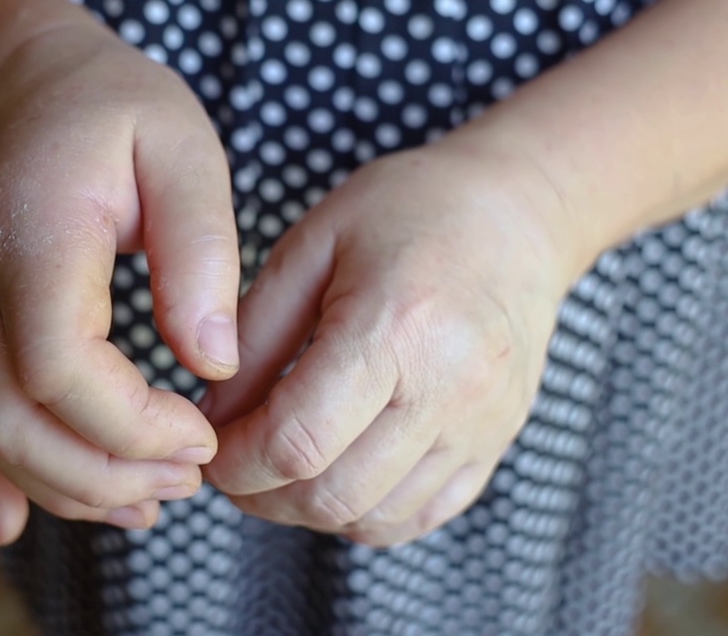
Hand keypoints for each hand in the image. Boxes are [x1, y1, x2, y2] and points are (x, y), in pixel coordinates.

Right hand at [0, 24, 241, 544]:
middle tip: (189, 481)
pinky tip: (24, 520)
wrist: (36, 87)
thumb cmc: (119, 111)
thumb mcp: (183, 149)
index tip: (203, 433)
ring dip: (66, 484)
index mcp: (30, 234)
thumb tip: (212, 363)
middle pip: (10, 418)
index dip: (130, 423)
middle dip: (103, 472)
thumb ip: (199, 250)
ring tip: (150, 502)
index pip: (56, 366)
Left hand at [200, 140, 581, 546]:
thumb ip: (255, 333)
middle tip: (234, 464)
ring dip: (309, 510)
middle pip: (332, 495)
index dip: (236, 462)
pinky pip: (421, 516)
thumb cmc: (408, 209)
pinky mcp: (497, 443)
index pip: (297, 441)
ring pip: (374, 519)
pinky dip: (365, 513)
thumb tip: (215, 415)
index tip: (209, 447)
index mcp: (395, 329)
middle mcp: (447, 389)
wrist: (519, 209)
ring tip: (280, 466)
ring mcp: (481, 425)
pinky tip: (337, 471)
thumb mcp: (312, 245)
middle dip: (262, 495)